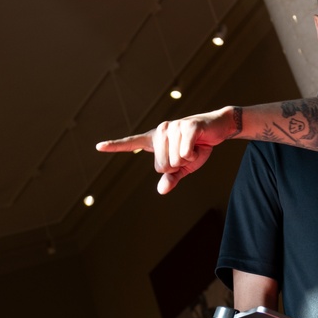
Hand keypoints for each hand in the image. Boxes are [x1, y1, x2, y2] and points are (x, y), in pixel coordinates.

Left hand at [96, 106, 238, 193]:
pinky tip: (199, 144)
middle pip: (161, 166)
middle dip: (177, 166)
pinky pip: (184, 154)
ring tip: (194, 145)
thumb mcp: (184, 166)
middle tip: (188, 151)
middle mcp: (161, 130)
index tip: (98, 146)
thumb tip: (162, 190)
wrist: (219, 127)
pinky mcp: (187, 126)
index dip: (115, 146)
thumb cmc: (198, 146)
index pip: (132, 143)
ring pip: (174, 161)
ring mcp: (173, 127)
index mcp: (156, 138)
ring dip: (188, 159)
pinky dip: (194, 155)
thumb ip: (172, 177)